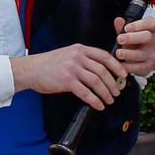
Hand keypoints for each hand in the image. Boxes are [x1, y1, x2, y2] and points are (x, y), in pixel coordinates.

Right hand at [12, 43, 127, 110]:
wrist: (30, 69)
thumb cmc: (49, 64)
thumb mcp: (68, 55)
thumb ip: (84, 59)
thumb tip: (102, 72)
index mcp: (80, 49)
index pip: (104, 56)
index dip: (117, 66)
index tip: (123, 75)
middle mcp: (77, 57)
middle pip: (103, 71)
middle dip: (113, 83)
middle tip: (116, 92)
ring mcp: (72, 68)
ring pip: (96, 82)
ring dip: (106, 93)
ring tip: (109, 100)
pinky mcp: (66, 81)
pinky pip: (86, 92)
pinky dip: (95, 100)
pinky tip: (98, 105)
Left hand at [113, 13, 154, 76]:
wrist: (144, 58)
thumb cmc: (134, 41)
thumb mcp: (129, 33)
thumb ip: (122, 27)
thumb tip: (118, 20)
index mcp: (150, 29)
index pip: (149, 23)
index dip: (138, 25)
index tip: (126, 28)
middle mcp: (153, 40)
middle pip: (146, 37)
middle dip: (131, 38)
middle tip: (119, 39)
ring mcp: (152, 54)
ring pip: (141, 54)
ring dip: (128, 54)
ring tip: (118, 53)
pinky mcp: (149, 66)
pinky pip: (138, 68)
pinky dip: (128, 67)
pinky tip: (120, 65)